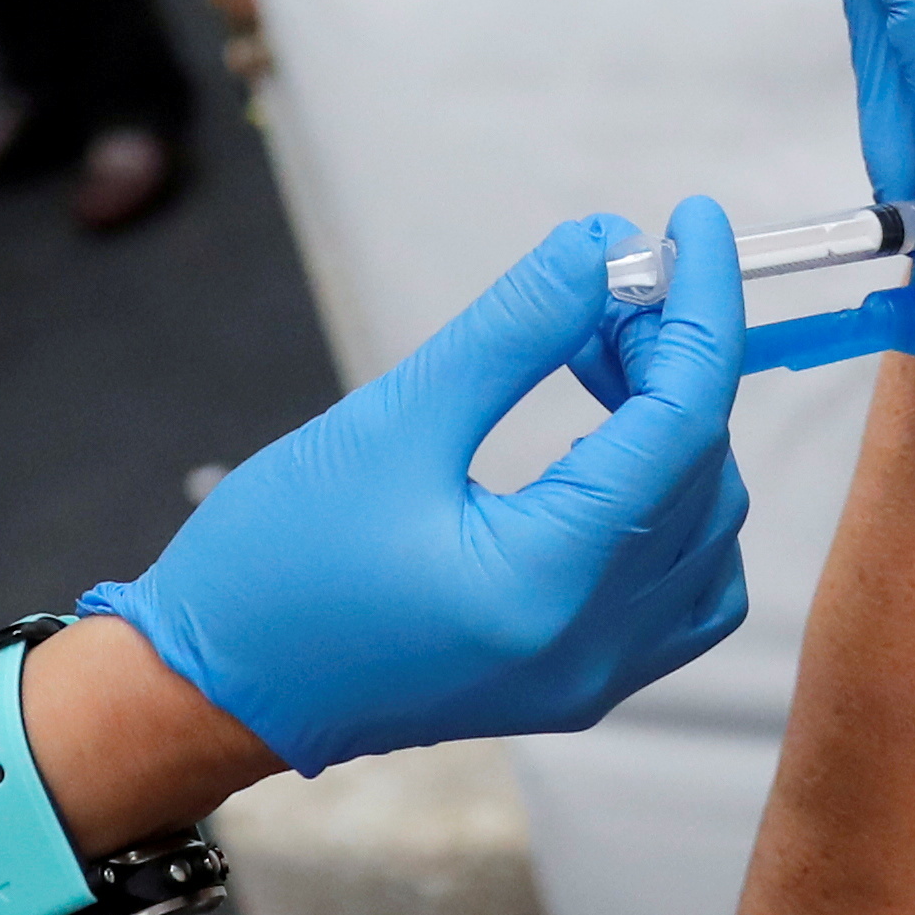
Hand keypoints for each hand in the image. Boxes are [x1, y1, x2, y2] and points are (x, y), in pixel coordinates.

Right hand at [82, 204, 748, 775]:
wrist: (211, 690)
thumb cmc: (275, 567)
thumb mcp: (393, 421)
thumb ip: (514, 328)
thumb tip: (602, 247)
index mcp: (549, 585)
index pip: (685, 422)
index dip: (701, 308)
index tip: (692, 224)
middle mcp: (591, 647)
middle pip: (701, 471)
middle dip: (670, 361)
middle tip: (600, 289)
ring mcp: (588, 676)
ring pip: (703, 530)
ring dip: (673, 429)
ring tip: (591, 358)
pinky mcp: (569, 680)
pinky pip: (676, 587)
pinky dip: (665, 501)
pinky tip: (601, 446)